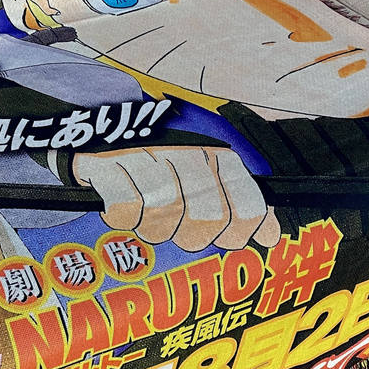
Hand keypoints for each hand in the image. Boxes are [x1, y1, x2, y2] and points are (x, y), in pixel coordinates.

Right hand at [72, 146, 280, 251]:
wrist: (96, 133)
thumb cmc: (156, 166)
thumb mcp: (201, 177)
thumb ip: (237, 204)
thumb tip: (272, 235)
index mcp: (216, 155)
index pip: (248, 209)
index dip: (237, 232)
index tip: (221, 234)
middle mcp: (186, 151)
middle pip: (205, 218)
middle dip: (189, 233)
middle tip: (174, 225)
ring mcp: (146, 155)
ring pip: (164, 212)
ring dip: (151, 225)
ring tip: (144, 214)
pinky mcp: (106, 163)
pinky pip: (125, 205)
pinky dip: (123, 215)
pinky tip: (119, 203)